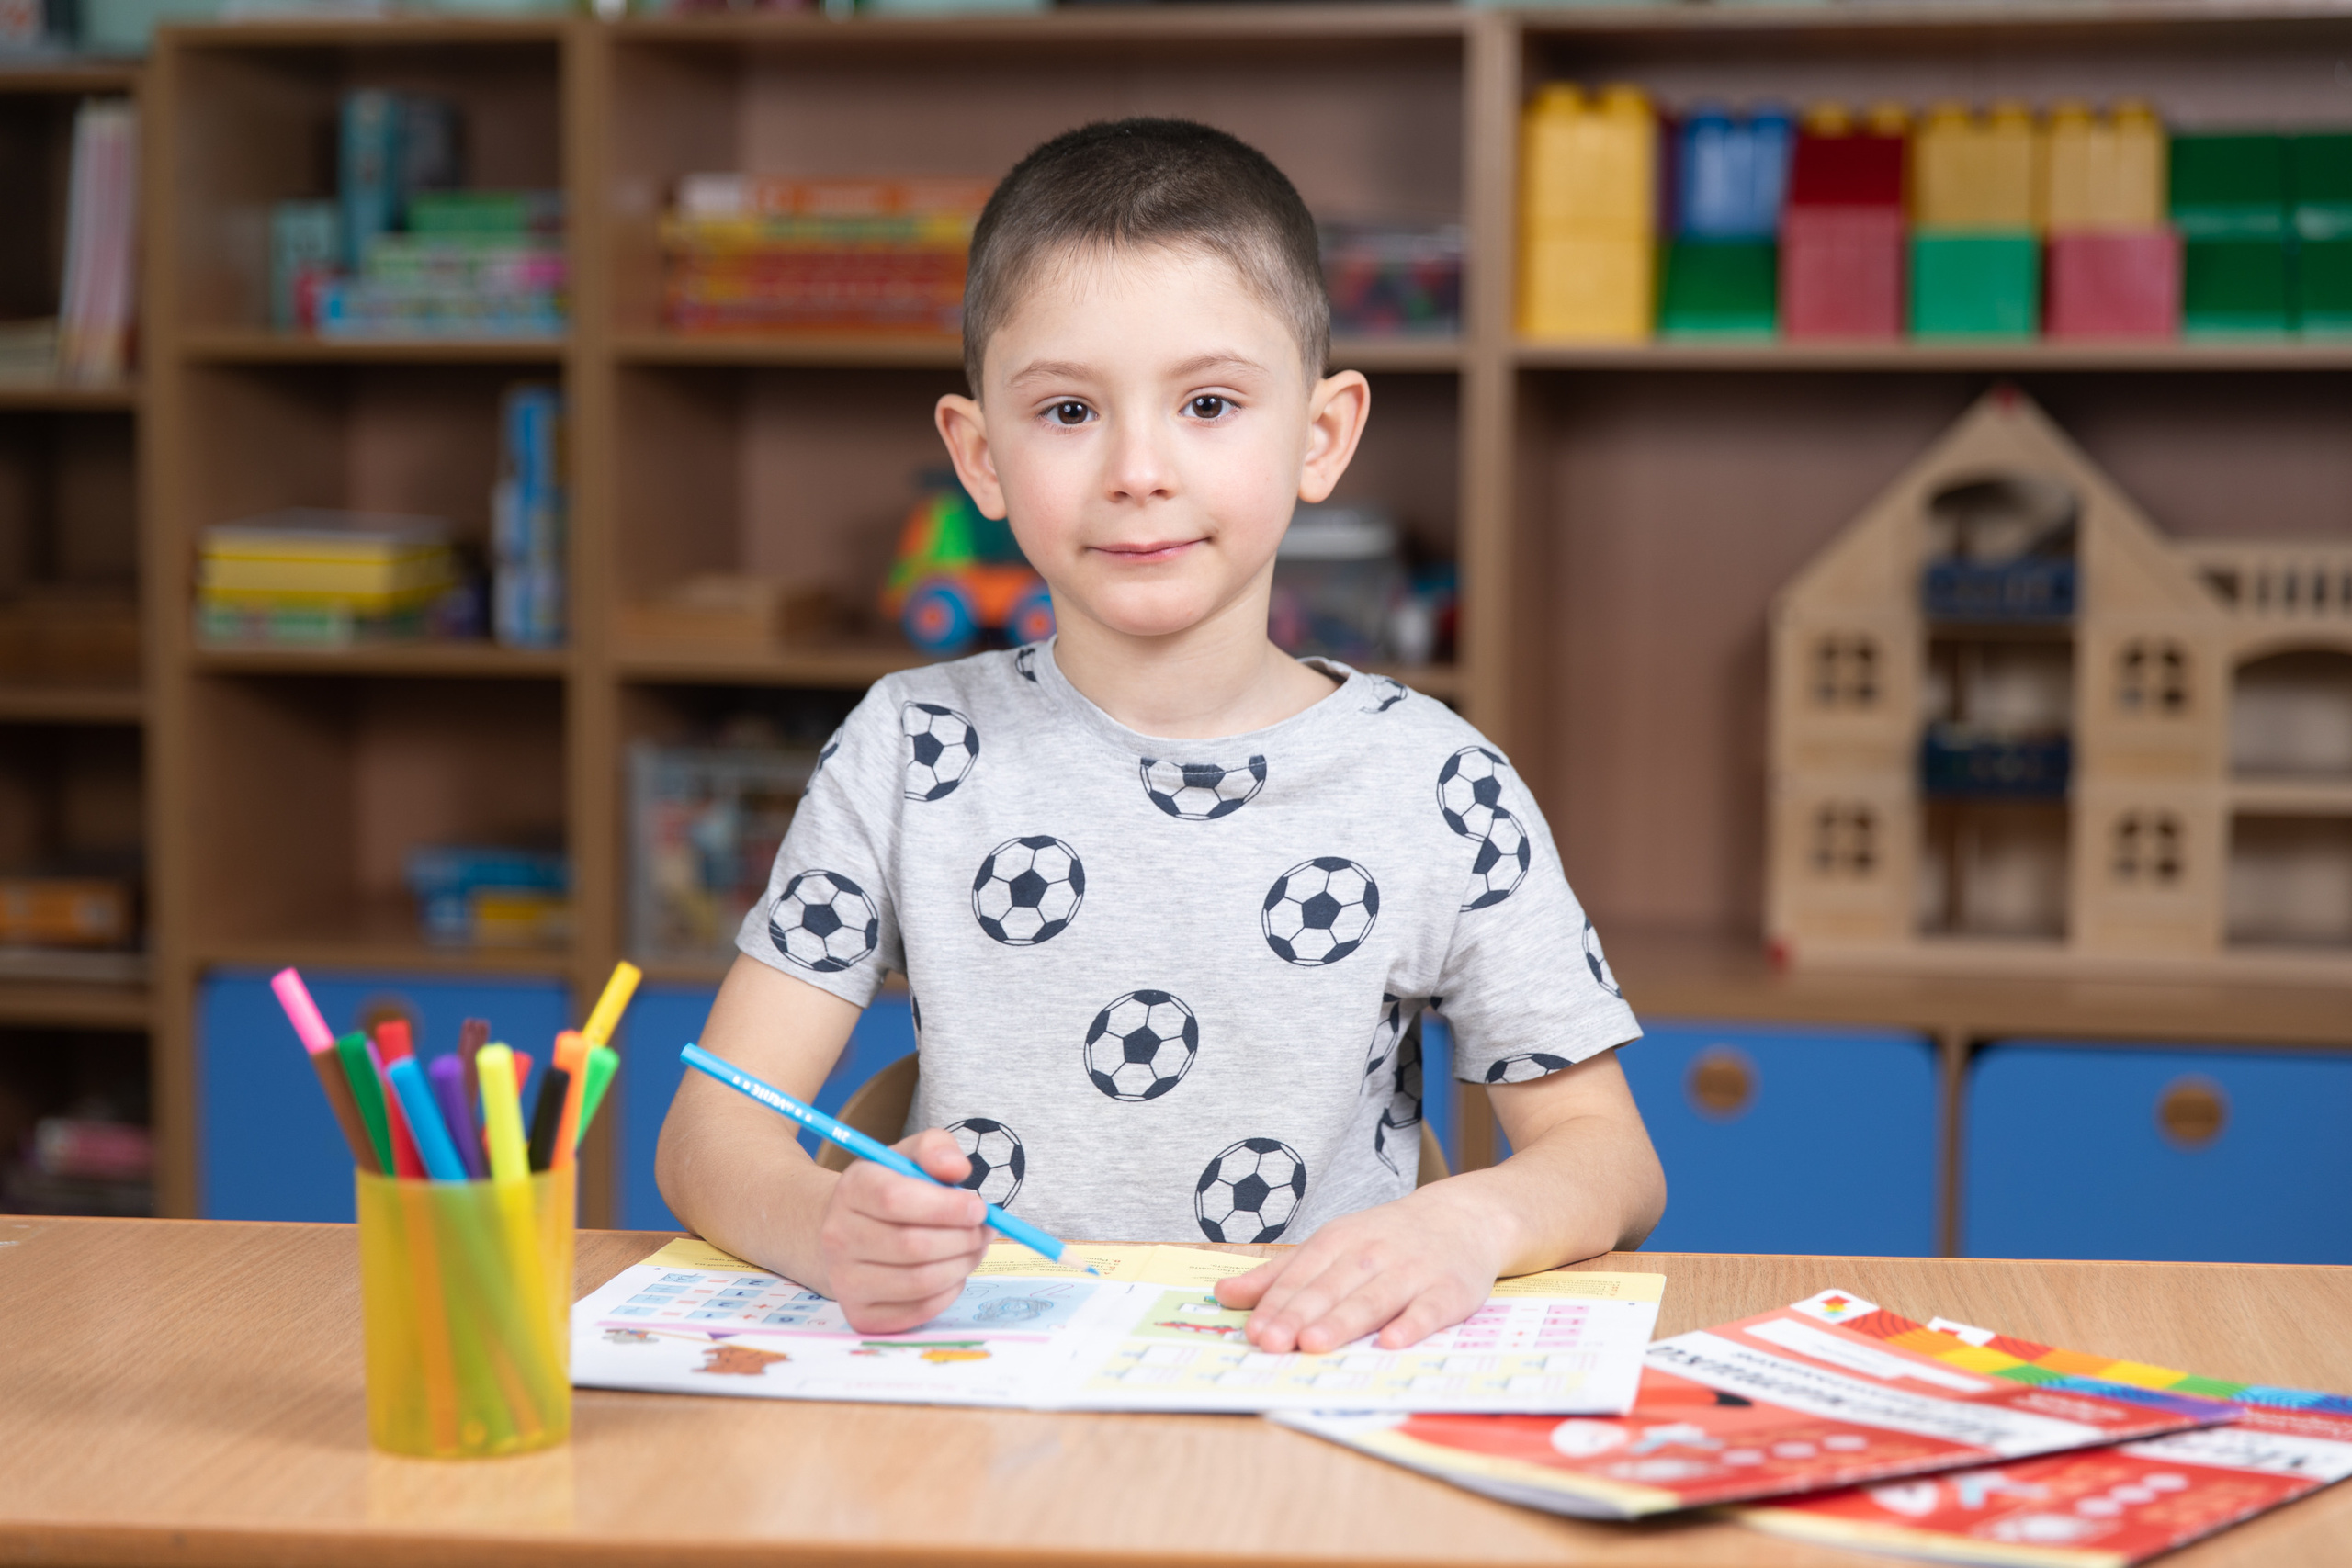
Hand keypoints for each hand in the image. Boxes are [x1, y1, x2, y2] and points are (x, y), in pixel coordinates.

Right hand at [816, 1128, 988, 1334]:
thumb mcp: (910, 1156)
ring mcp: (844, 1281)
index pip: (895, 1200)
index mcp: (851, 1189)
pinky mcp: (860, 1315)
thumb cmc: (890, 1190)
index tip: (977, 1207)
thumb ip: (937, 1149)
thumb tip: (957, 1169)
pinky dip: (948, 1293)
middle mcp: (837, 1237)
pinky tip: (953, 1272)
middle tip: (985, 1231)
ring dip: (961, 1266)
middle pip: (912, 1245)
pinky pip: (918, 1311)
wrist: (850, 1232)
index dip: (945, 1206)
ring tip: (974, 1249)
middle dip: (963, 1239)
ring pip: (919, 1281)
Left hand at [1212, 1184, 1506, 1352]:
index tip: (1254, 1332)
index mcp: (1339, 1241)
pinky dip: (1411, 1325)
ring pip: (1373, 1299)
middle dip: (1300, 1316)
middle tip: (1274, 1343)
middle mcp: (1372, 1253)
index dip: (1276, 1305)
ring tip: (1315, 1344)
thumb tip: (1224, 1295)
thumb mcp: (1331, 1245)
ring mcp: (1411, 1271)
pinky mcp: (1448, 1291)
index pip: (1301, 1276)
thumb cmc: (1386, 1239)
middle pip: (1331, 1289)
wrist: (1462, 1217)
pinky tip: (1391, 1342)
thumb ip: (1279, 1275)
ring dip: (1344, 1322)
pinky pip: (1429, 1310)